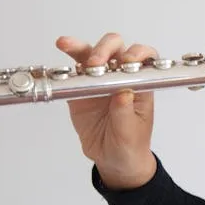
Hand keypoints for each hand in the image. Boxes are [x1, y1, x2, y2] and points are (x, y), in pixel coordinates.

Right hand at [55, 32, 158, 189]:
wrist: (113, 159)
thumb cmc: (130, 144)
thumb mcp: (130, 132)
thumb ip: (125, 112)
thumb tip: (123, 93)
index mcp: (140, 84)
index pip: (143, 58)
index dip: (137, 53)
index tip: (127, 62)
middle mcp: (120, 77)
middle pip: (115, 48)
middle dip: (105, 49)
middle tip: (96, 63)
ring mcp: (99, 81)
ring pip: (91, 54)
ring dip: (80, 47)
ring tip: (67, 45)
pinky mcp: (81, 89)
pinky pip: (73, 73)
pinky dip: (66, 64)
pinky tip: (61, 57)